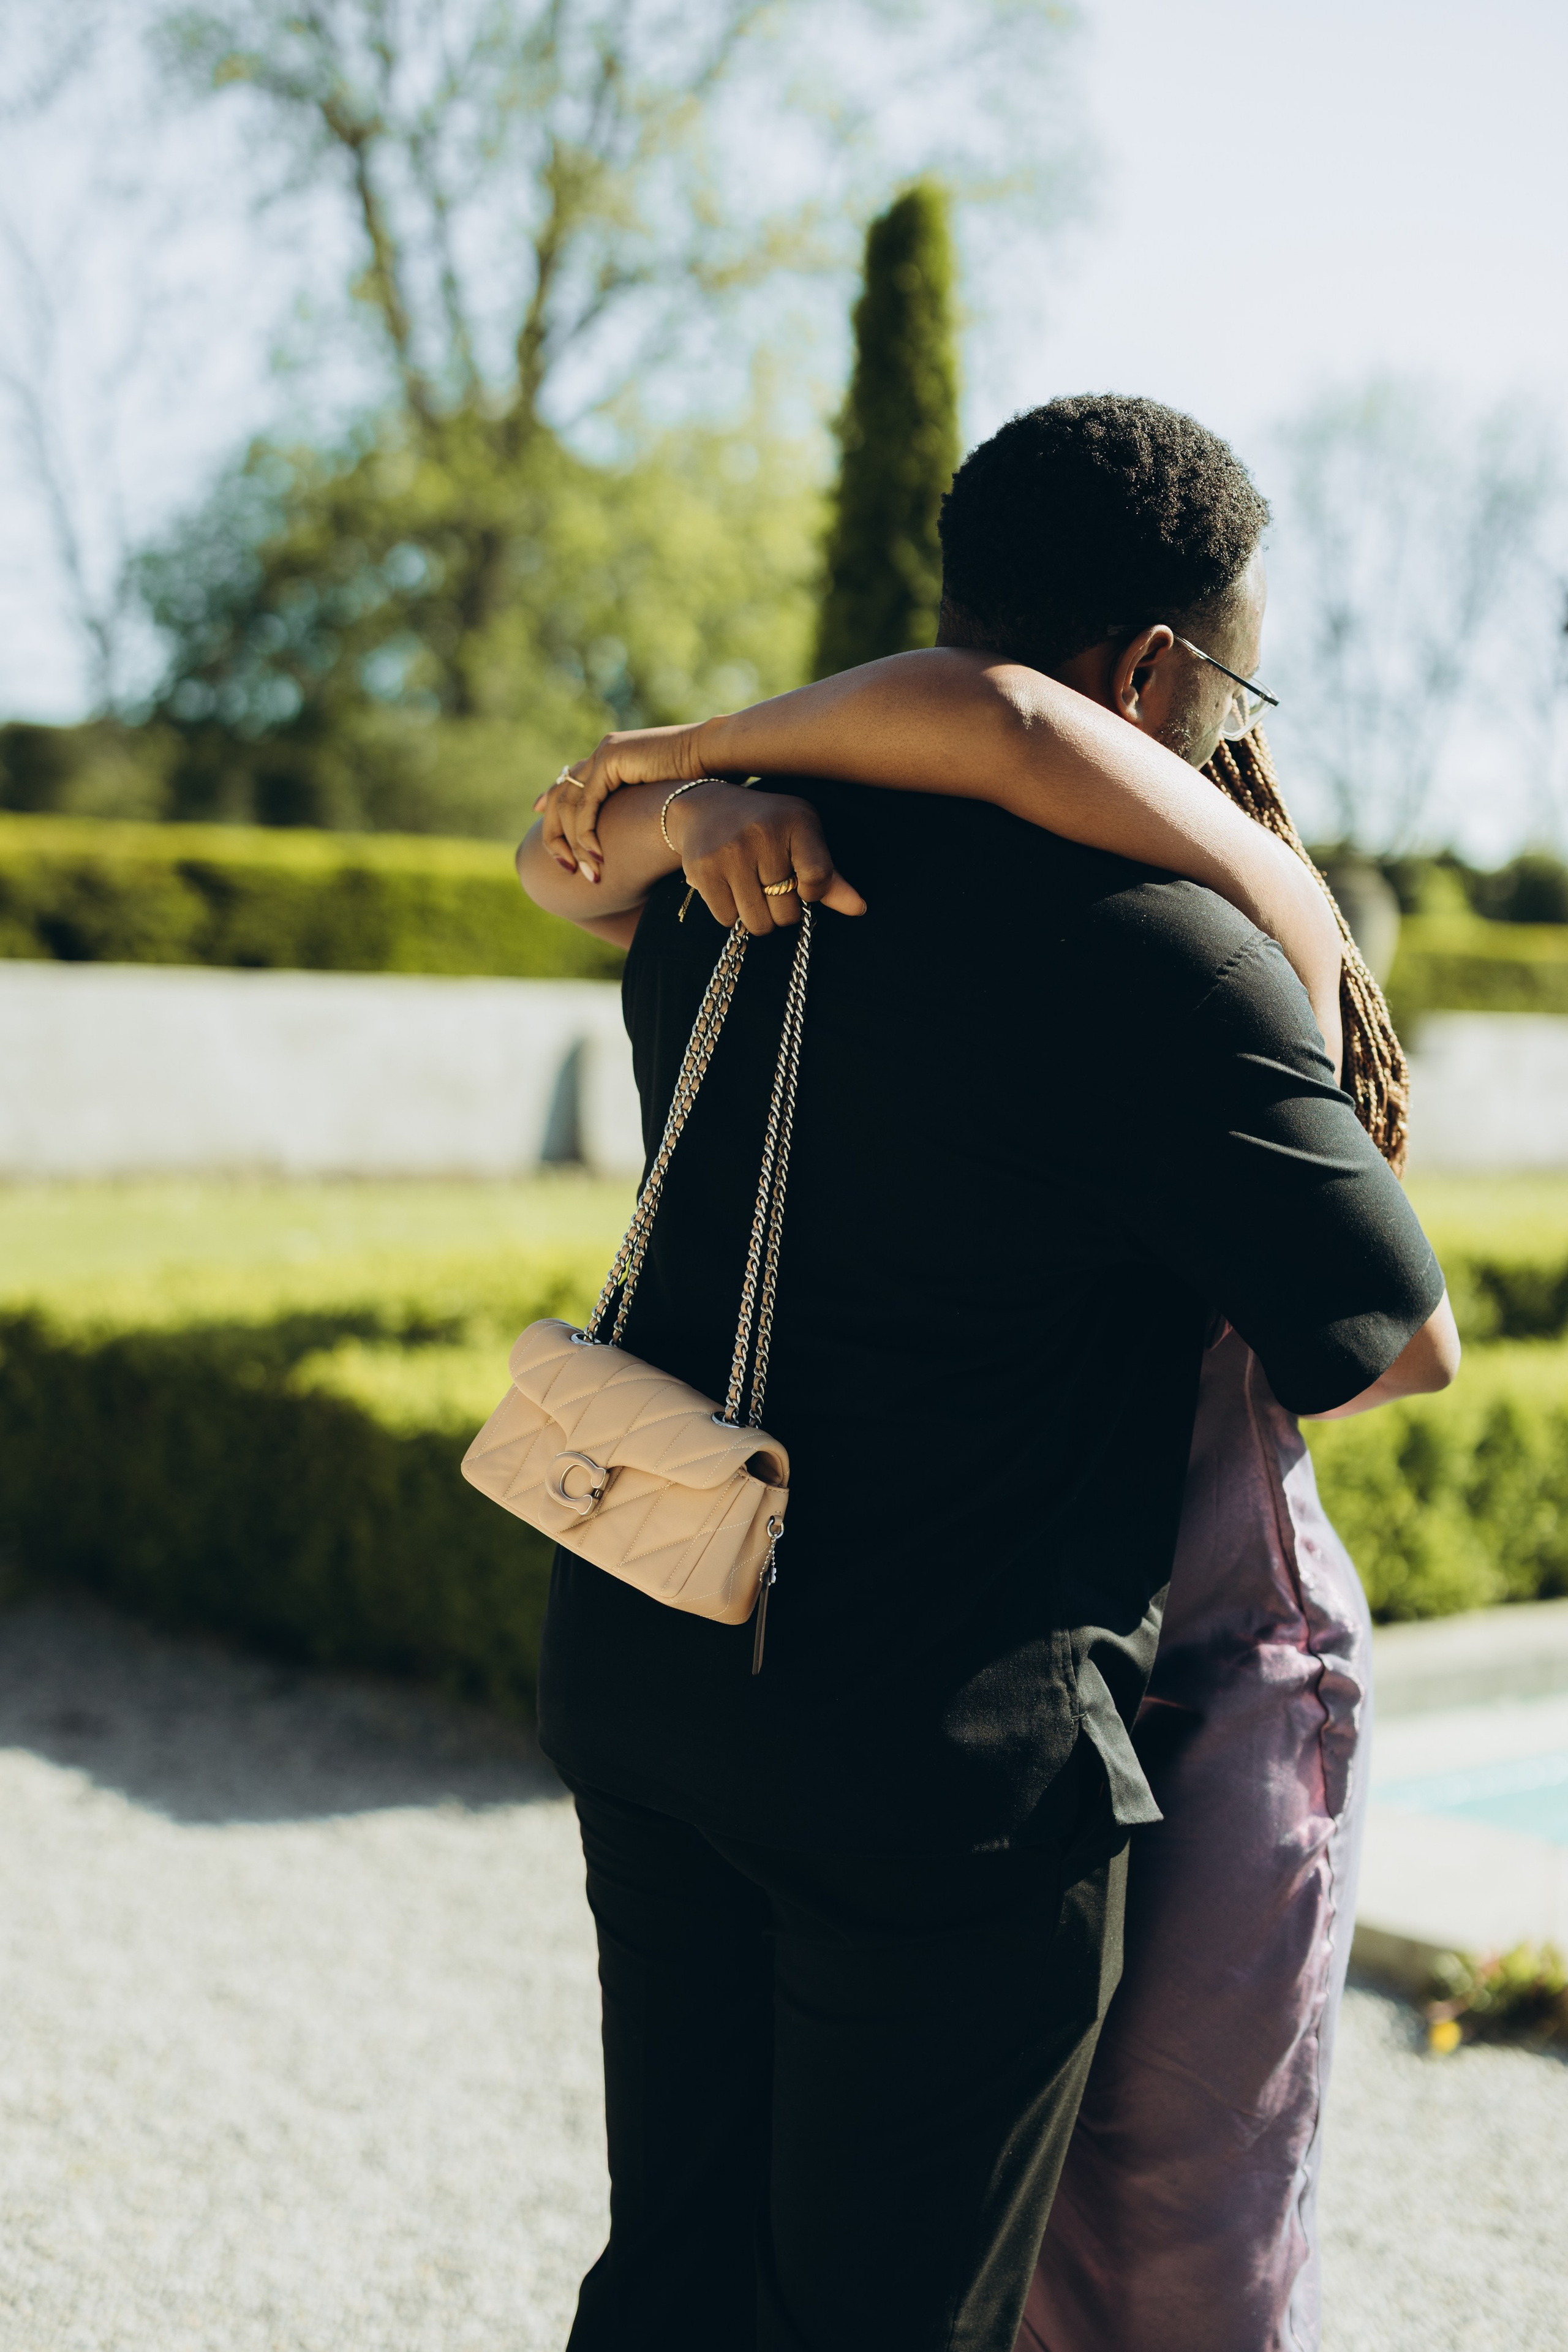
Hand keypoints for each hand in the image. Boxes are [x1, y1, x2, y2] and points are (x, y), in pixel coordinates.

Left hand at [534, 724, 706, 877]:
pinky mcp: (610, 760)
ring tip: (589, 874)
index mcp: (613, 757)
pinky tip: (595, 856)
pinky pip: (585, 805)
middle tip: (562, 867)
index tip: (538, 815)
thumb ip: (643, 809)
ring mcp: (604, 754)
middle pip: (560, 796)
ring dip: (574, 845)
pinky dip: (586, 834)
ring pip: (569, 805)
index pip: (571, 781)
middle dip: (555, 835)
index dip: (551, 801)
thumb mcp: (664, 798)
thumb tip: (648, 830)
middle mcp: (603, 753)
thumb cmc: (705, 781)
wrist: (719, 756)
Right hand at [665, 781, 866, 933]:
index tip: (802, 882)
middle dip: (781, 908)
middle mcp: (763, 833)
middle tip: (769, 883)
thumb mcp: (802, 839)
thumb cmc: (766, 828)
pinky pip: (727, 919)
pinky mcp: (703, 869)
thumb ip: (830, 876)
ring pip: (757, 922)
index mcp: (797, 821)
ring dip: (757, 916)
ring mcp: (730, 852)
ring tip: (751, 887)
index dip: (811, 892)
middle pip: (787, 912)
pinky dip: (730, 912)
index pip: (818, 879)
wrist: (705, 808)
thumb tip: (860, 909)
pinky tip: (728, 886)